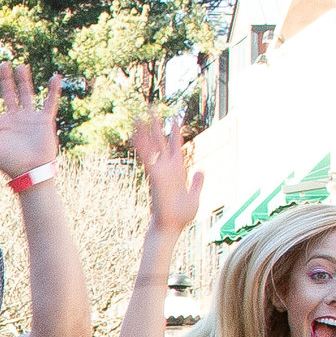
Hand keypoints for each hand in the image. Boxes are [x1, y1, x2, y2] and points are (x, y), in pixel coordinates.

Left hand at [0, 63, 62, 183]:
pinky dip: (53, 91)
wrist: (31, 173)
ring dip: (24, 81)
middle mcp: (14, 119)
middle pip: (8, 94)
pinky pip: (49, 102)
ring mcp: (29, 118)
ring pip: (26, 94)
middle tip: (2, 65)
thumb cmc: (8, 164)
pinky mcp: (44, 121)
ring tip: (20, 66)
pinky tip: (55, 78)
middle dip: (5, 80)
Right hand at [130, 114, 203, 232]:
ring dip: (145, 130)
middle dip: (157, 125)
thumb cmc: (182, 216)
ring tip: (139, 115)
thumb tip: (200, 169)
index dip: (176, 134)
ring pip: (152, 146)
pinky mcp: (155, 175)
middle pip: (161, 141)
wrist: (172, 227)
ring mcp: (160, 170)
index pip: (176, 147)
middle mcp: (167, 167)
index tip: (176, 119)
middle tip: (152, 109)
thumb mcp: (195, 196)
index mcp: (178, 171)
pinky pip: (147, 157)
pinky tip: (135, 134)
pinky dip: (142, 145)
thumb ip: (197, 182)